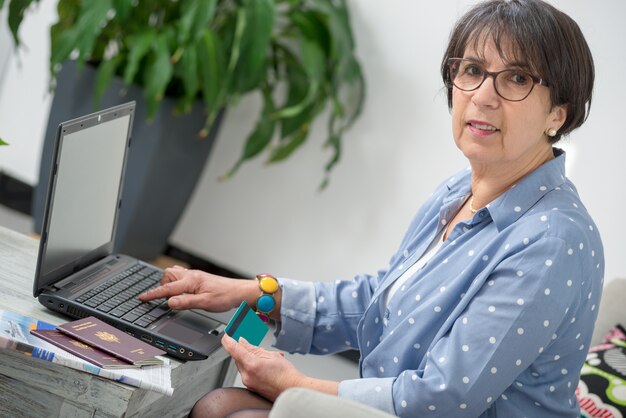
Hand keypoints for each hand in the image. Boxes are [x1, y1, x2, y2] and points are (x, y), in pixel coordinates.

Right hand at [138, 266, 253, 311]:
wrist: (239, 291)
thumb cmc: (226, 296)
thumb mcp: (205, 303)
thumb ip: (186, 302)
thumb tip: (169, 302)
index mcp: (191, 281)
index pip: (167, 288)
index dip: (153, 294)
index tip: (141, 298)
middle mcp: (192, 276)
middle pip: (167, 276)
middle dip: (162, 286)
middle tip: (164, 298)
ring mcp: (195, 276)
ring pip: (174, 275)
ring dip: (170, 284)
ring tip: (174, 297)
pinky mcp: (199, 279)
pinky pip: (182, 277)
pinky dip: (178, 284)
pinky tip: (183, 292)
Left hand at [222, 333, 303, 400]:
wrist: (292, 389)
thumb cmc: (286, 374)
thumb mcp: (272, 355)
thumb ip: (254, 348)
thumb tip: (242, 342)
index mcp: (251, 364)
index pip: (233, 348)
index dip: (228, 339)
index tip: (227, 334)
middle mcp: (246, 375)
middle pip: (237, 357)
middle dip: (242, 349)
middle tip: (251, 343)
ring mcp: (248, 383)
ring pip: (242, 365)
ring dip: (248, 358)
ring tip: (264, 358)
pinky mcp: (251, 388)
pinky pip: (246, 373)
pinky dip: (251, 366)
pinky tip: (263, 365)